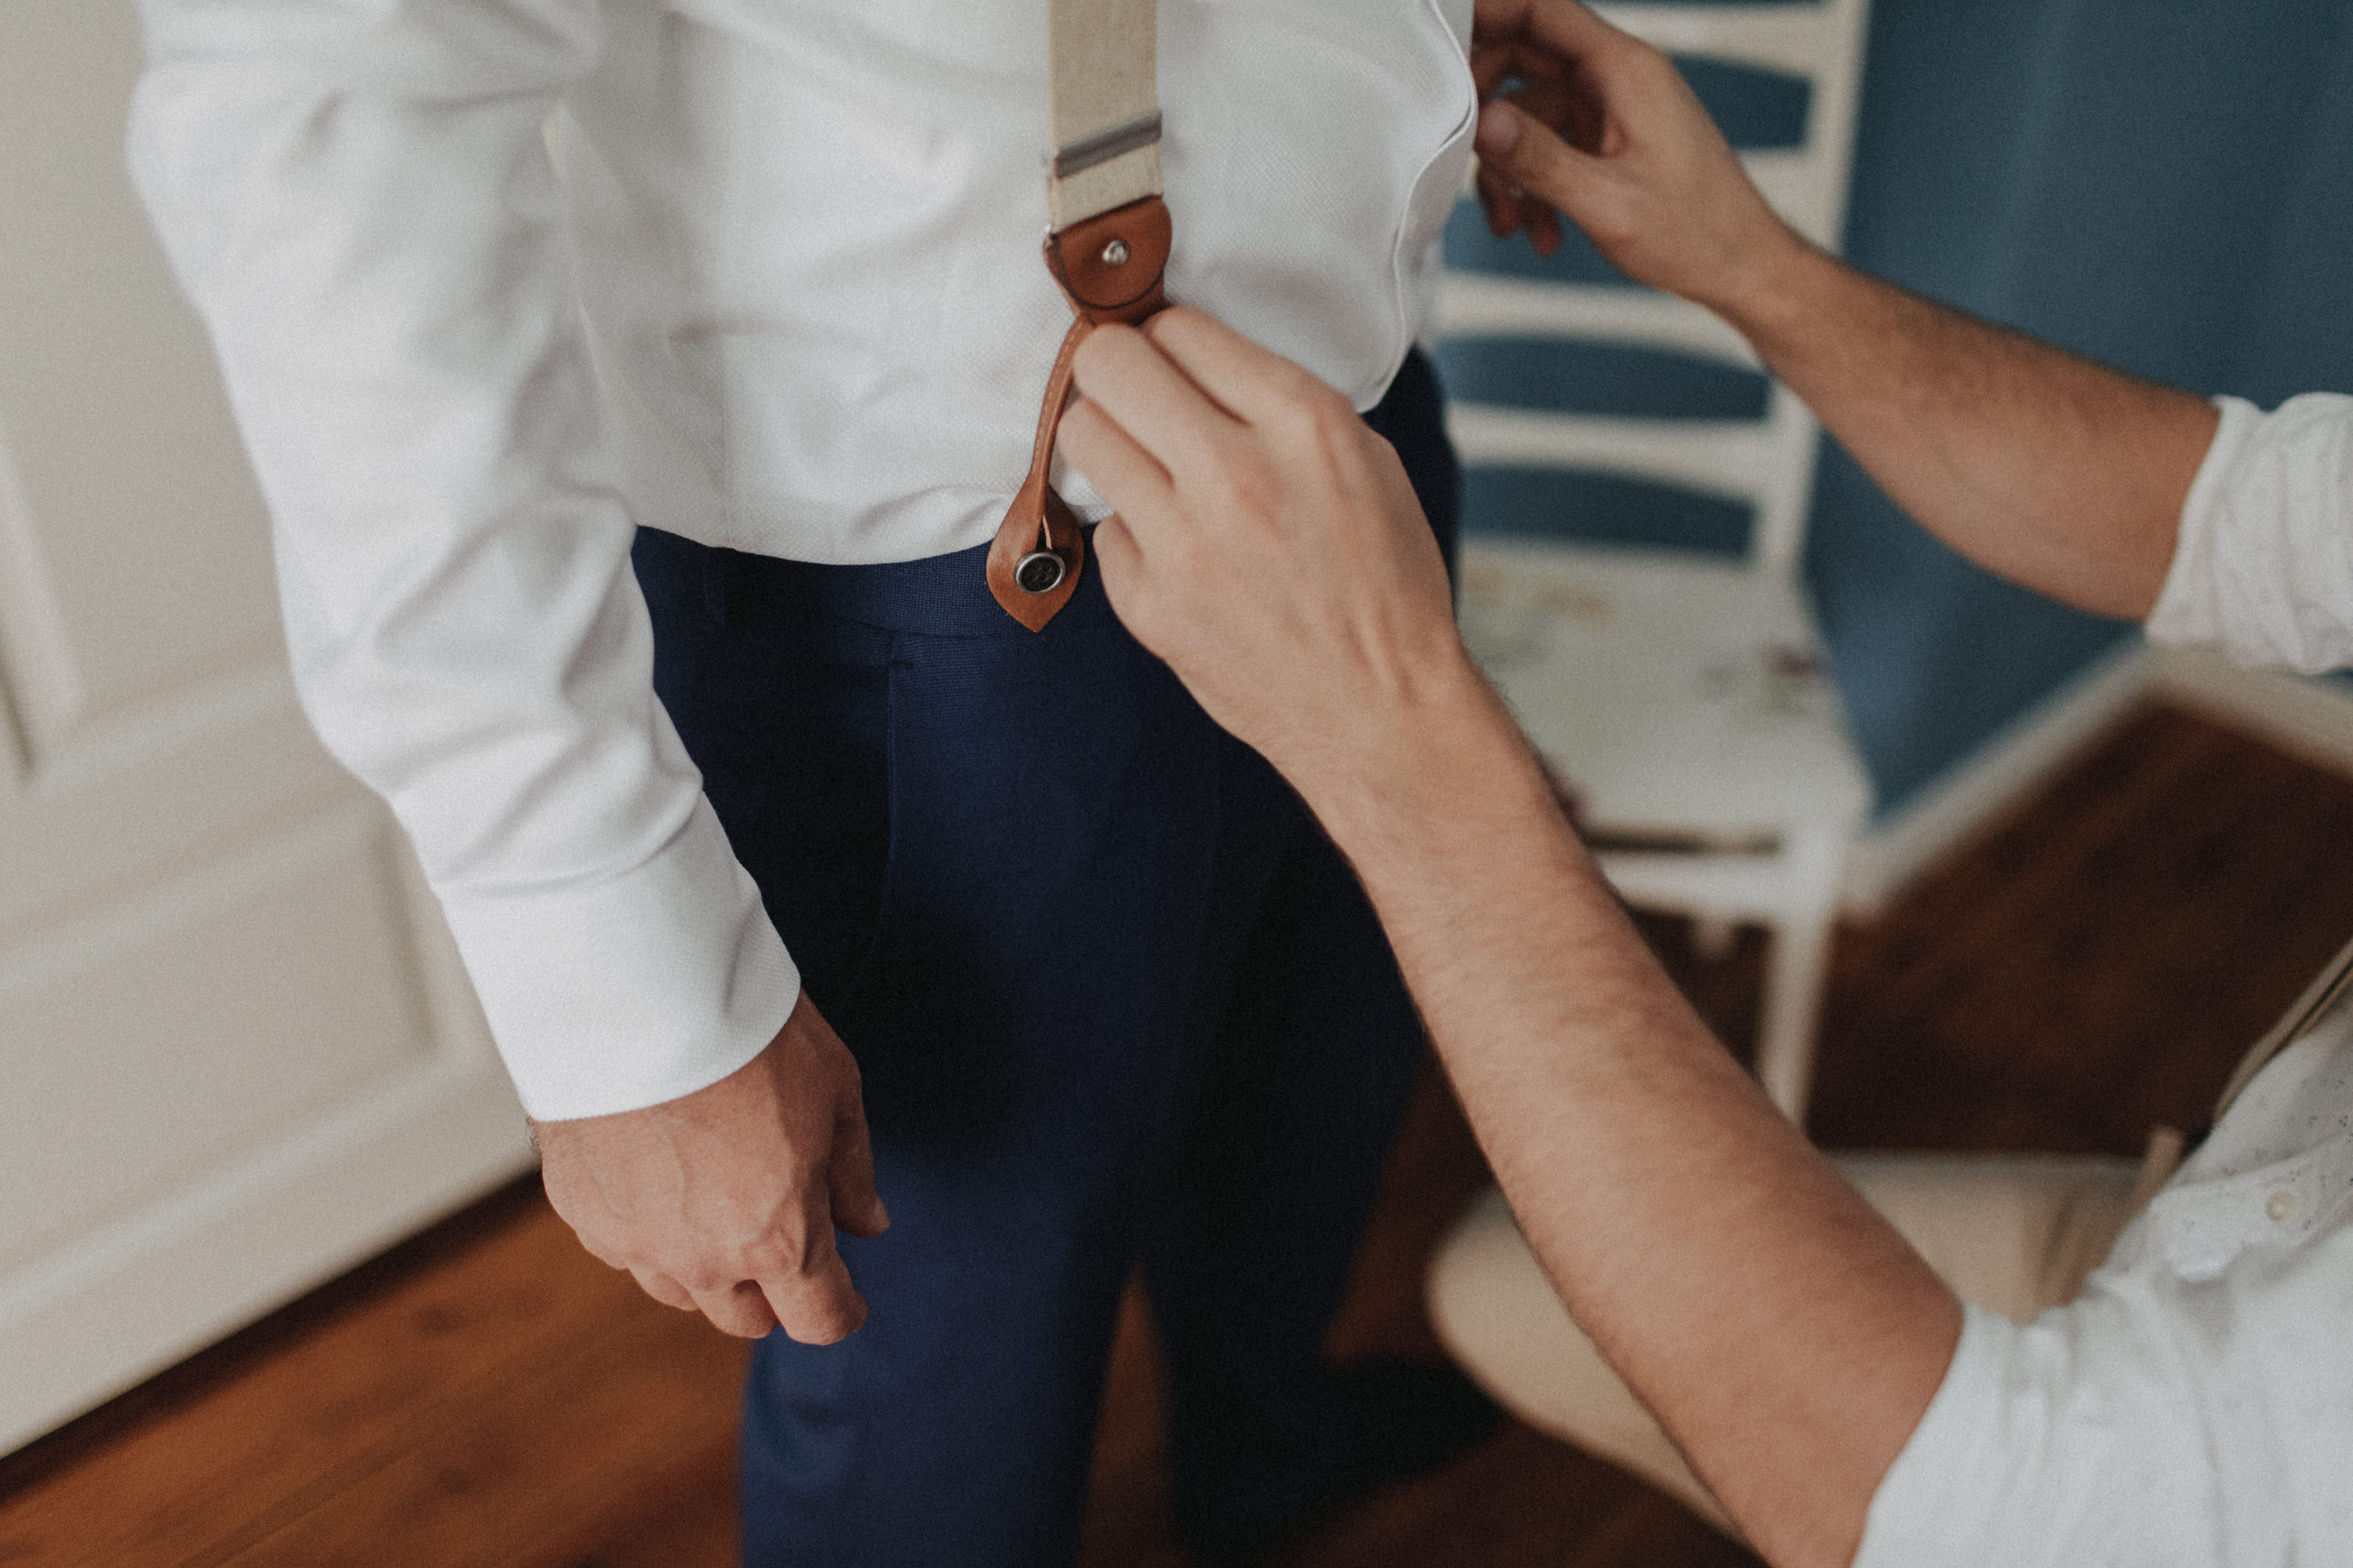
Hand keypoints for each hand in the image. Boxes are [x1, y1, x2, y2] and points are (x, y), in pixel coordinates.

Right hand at [534, 991, 889, 1341]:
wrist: (638, 989)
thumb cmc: (748, 1033)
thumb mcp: (835, 1092)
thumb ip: (852, 1172)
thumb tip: (868, 1223)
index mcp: (779, 1239)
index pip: (819, 1321)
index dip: (841, 1311)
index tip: (848, 1298)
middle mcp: (703, 1260)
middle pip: (746, 1318)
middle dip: (774, 1289)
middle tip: (784, 1231)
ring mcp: (633, 1242)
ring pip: (679, 1289)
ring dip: (708, 1264)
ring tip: (718, 1194)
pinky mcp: (581, 1213)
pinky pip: (625, 1247)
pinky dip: (650, 1227)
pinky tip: (660, 1169)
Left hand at [1061, 308, 1484, 803]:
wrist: (1382, 712)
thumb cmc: (1387, 587)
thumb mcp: (1368, 463)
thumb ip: (1283, 404)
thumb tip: (1205, 364)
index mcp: (1304, 423)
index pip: (1180, 327)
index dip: (1170, 338)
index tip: (1174, 360)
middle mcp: (1236, 472)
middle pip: (1108, 363)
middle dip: (1116, 367)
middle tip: (1136, 394)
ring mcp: (1184, 542)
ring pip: (1082, 434)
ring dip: (1107, 437)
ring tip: (1146, 463)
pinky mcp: (1148, 602)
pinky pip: (1105, 526)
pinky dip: (1133, 530)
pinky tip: (1178, 551)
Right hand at [1468, 0, 1801, 313]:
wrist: (1741, 268)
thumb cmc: (1698, 234)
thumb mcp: (1607, 202)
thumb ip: (1539, 159)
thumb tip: (1482, 122)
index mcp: (1625, 70)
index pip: (1542, 11)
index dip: (1485, 14)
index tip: (1437, 41)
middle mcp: (1617, 79)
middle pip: (1524, 59)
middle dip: (1485, 111)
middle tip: (1458, 152)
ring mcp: (1611, 111)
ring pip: (1528, 114)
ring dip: (1509, 169)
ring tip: (1511, 223)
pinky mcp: (1607, 143)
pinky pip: (1549, 147)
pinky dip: (1533, 187)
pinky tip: (1541, 232)